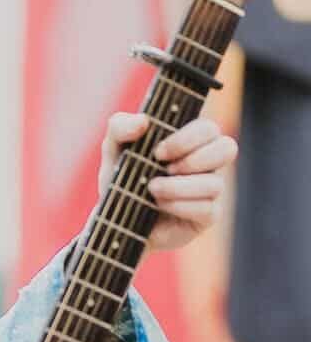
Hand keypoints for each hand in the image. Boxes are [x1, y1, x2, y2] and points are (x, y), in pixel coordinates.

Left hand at [99, 112, 236, 252]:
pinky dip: (180, 205)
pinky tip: (159, 205)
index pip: (208, 129)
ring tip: (153, 189)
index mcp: (191, 141)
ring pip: (215, 183)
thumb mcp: (114, 149)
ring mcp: (209, 191)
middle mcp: (206, 164)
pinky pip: (208, 209)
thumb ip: (120, 126)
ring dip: (180, 186)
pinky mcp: (206, 217)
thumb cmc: (121, 178)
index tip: (157, 152)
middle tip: (164, 168)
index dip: (187, 138)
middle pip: (227, 148)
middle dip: (193, 159)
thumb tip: (143, 122)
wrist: (116, 219)